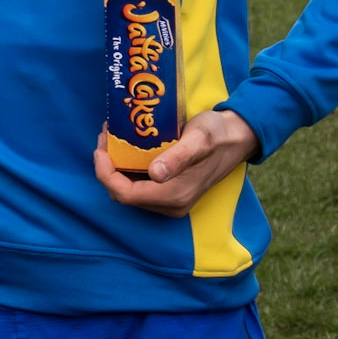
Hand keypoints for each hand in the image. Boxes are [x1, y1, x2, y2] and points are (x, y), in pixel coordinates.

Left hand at [93, 111, 258, 217]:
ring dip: (115, 167)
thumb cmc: (217, 134)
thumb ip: (178, 157)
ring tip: (111, 138)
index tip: (100, 149)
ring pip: (129, 190)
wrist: (237, 137)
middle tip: (105, 137)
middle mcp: (171, 204)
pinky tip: (126, 146)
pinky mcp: (171, 191)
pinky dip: (127, 168)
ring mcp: (171, 200)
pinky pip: (139, 185)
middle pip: (123, 194)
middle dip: (107, 168)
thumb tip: (155, 174)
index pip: (125, 195)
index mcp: (174, 196)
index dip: (105, 174)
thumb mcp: (198, 140)